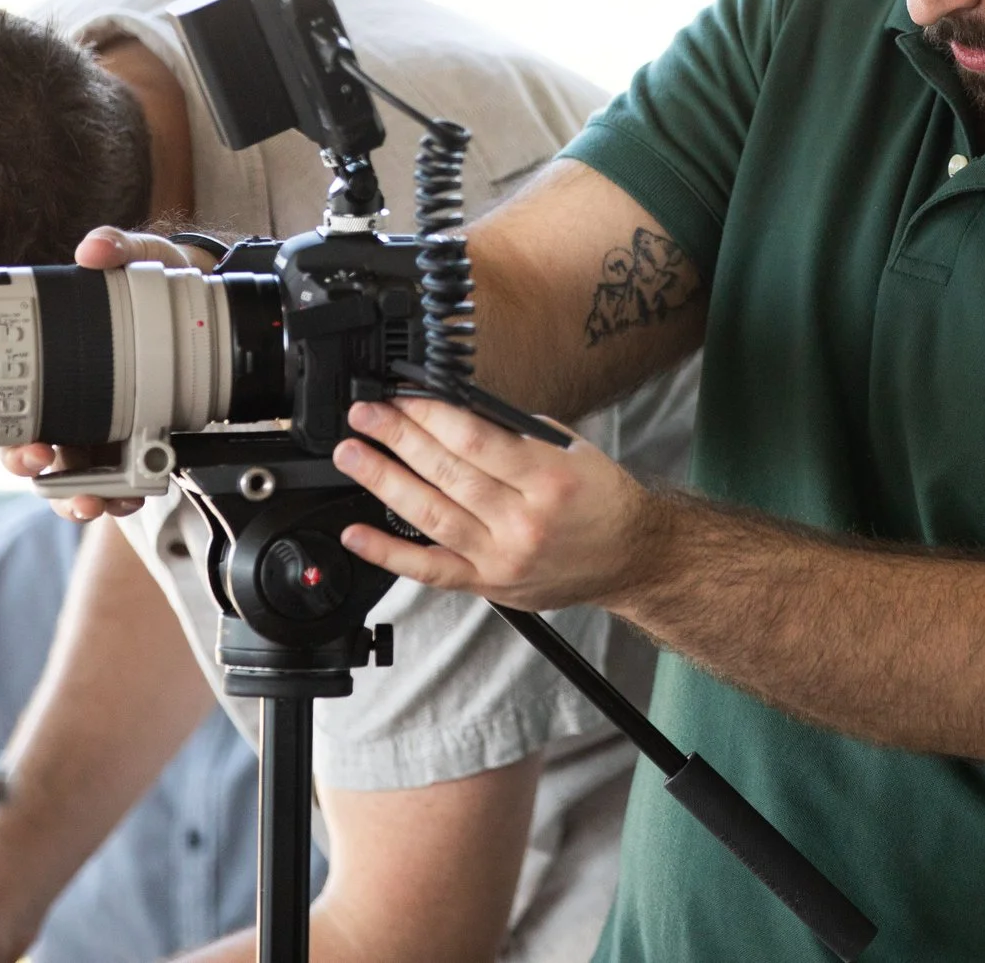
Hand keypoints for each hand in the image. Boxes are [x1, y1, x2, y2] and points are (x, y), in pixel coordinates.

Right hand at [2, 227, 218, 521]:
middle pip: (33, 451)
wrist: (208, 306)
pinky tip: (130, 494)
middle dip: (30, 466)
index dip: (7, 432)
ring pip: (74, 478)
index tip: (24, 440)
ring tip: (93, 498)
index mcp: (58, 367)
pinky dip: (121, 495)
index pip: (12, 406)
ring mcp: (105, 433)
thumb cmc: (159, 286)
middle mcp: (73, 407)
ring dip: (76, 495)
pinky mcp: (140, 448)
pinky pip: (121, 483)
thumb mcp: (146, 260)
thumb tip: (93, 248)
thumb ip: (121, 247)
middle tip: (42, 461)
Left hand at [333, 396, 663, 610]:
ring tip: (353, 456)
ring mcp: (503, 557)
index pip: (475, 441)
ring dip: (384, 482)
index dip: (430, 417)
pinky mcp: (489, 584)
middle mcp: (524, 520)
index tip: (401, 399)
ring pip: (430, 516)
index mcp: (549, 478)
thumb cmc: (601, 497)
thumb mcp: (570, 449)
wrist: (631, 555)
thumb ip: (514, 433)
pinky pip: (430, 569)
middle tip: (365, 416)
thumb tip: (453, 410)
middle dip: (398, 439)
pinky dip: (388, 553)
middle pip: (447, 474)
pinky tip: (356, 533)